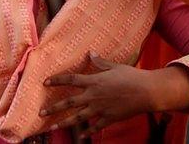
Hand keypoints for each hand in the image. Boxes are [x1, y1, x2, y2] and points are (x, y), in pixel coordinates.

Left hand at [41, 53, 167, 135]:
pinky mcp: (108, 118)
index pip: (71, 80)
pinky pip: (95, 126)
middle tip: (41, 112)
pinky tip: (80, 137)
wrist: (146, 92)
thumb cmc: (131, 76)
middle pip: (69, 102)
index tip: (46, 82)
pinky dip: (87, 132)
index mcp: (94, 81)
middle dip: (54, 107)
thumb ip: (101, 62)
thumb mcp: (115, 66)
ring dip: (64, 122)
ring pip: (78, 117)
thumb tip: (91, 53)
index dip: (57, 80)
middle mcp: (93, 96)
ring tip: (52, 127)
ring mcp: (100, 109)